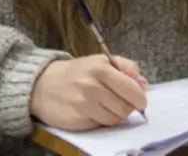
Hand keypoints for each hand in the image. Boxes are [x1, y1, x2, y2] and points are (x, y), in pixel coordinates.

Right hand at [29, 56, 147, 130]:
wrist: (43, 85)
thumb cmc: (77, 72)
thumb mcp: (101, 61)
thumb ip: (125, 67)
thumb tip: (143, 84)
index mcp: (101, 68)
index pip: (131, 89)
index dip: (140, 98)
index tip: (140, 101)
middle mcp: (92, 86)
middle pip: (125, 107)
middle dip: (128, 107)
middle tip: (121, 103)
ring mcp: (84, 104)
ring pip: (115, 119)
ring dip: (116, 115)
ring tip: (107, 106)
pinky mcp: (78, 119)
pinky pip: (101, 125)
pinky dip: (102, 120)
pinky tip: (95, 112)